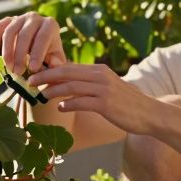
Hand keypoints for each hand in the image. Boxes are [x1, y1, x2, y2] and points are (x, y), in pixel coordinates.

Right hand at [0, 13, 66, 74]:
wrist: (39, 46)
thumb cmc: (49, 54)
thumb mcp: (56, 59)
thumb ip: (56, 63)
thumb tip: (54, 64)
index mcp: (50, 25)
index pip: (42, 38)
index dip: (37, 54)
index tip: (32, 69)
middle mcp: (35, 17)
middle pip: (24, 35)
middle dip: (20, 55)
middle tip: (18, 72)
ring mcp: (20, 18)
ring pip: (10, 31)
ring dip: (7, 51)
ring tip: (9, 67)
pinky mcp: (8, 20)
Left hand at [28, 63, 155, 135]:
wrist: (150, 114)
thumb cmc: (126, 104)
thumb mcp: (108, 88)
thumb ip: (90, 85)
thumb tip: (67, 86)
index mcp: (99, 71)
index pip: (70, 66)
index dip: (51, 70)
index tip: (36, 74)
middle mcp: (100, 76)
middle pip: (67, 72)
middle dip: (46, 76)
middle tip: (30, 81)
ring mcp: (104, 90)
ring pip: (71, 86)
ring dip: (53, 91)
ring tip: (41, 96)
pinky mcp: (106, 104)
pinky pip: (82, 102)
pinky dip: (68, 104)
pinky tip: (60, 108)